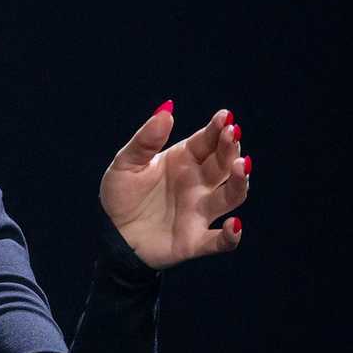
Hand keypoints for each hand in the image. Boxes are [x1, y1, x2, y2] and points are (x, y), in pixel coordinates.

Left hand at [100, 103, 248, 269]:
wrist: (111, 234)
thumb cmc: (121, 195)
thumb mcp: (125, 164)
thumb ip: (145, 141)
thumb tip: (166, 111)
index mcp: (184, 160)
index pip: (207, 141)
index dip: (218, 129)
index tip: (225, 117)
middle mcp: (198, 183)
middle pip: (224, 164)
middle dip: (231, 148)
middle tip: (232, 134)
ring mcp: (200, 212)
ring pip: (230, 196)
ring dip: (239, 182)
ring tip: (241, 166)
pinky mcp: (195, 240)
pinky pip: (220, 241)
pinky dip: (231, 236)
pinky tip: (233, 225)